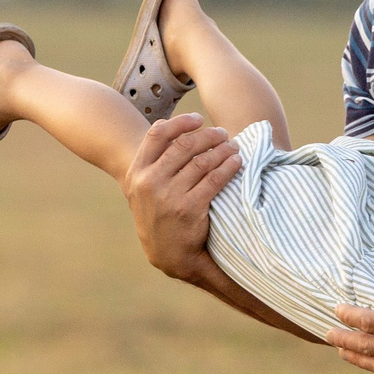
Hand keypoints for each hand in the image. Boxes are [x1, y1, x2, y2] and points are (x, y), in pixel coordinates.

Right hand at [123, 113, 239, 284]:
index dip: (180, 122)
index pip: (157, 135)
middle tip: (223, 134)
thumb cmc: (159, 214)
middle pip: (183, 145)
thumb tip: (174, 128)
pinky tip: (237, 162)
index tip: (198, 119)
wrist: (167, 254)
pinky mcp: (189, 209)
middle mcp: (149, 182)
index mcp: (136, 173)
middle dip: (208, 136)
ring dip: (222, 150)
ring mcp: (168, 196)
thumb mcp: (143, 189)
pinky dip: (228, 167)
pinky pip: (213, 180)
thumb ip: (154, 162)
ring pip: (201, 161)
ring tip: (234, 147)